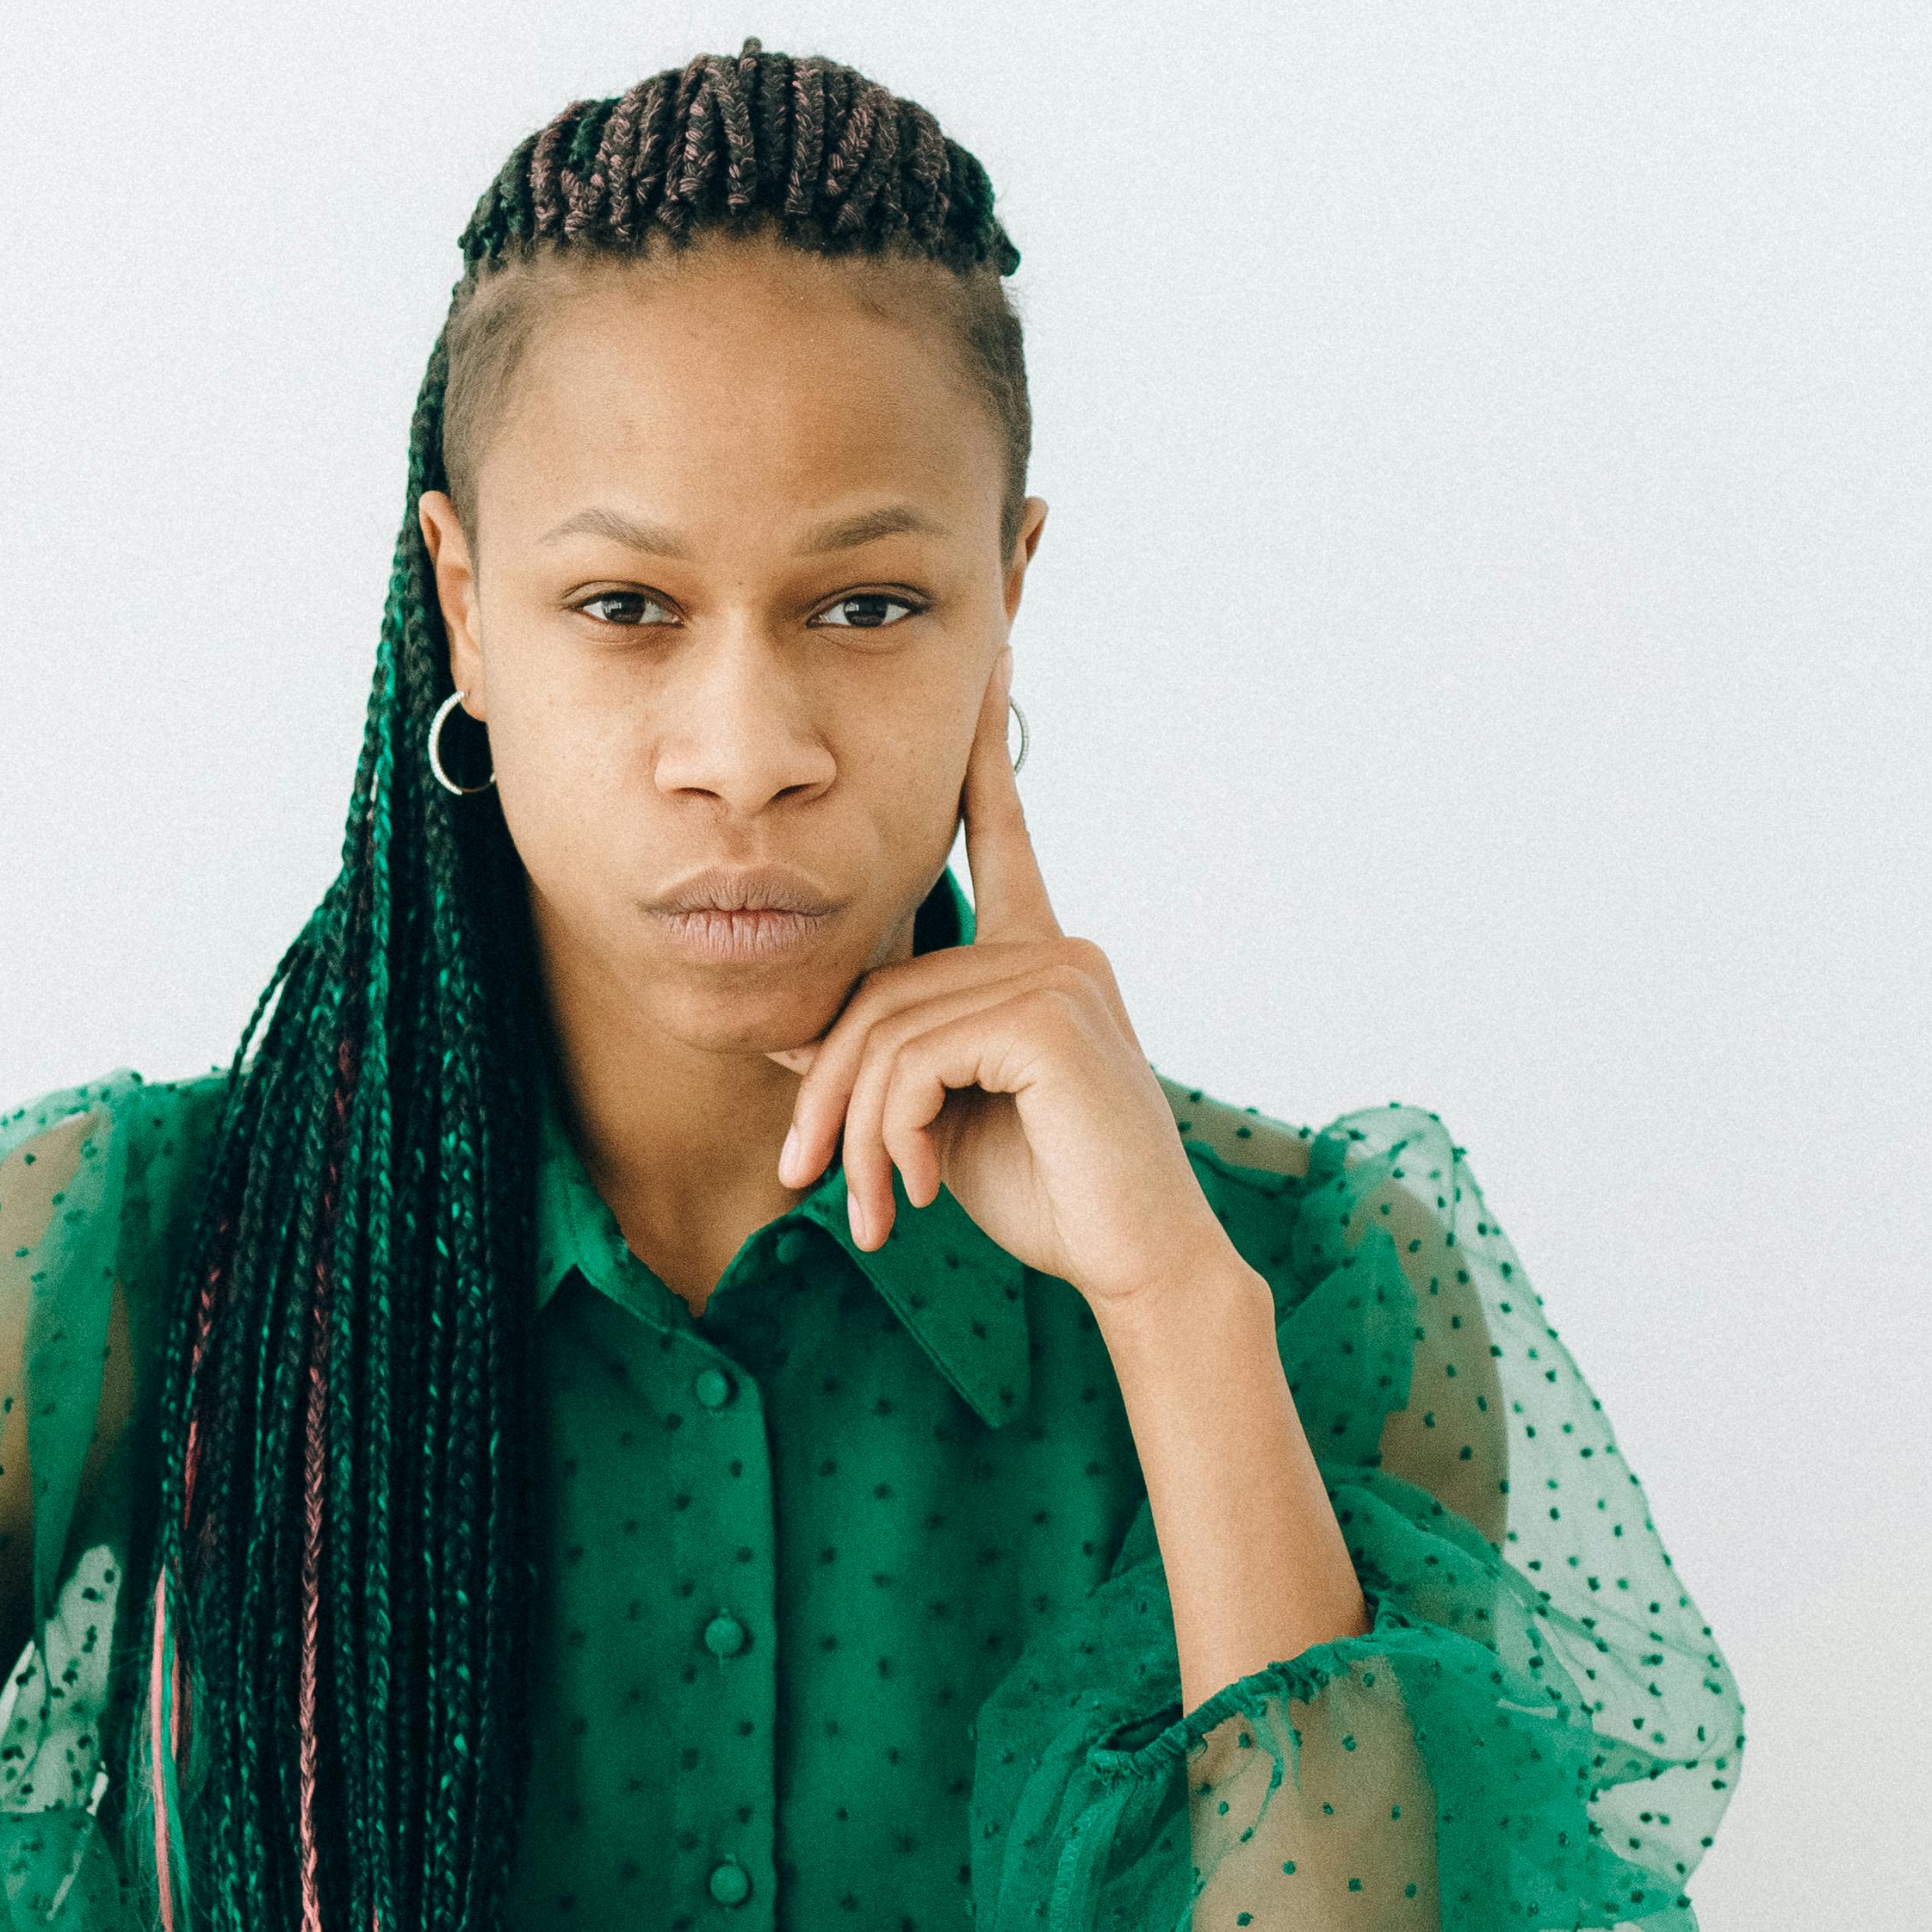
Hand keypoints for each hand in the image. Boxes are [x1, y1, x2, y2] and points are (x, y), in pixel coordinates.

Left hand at [771, 652, 1232, 1319]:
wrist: (1138, 1266)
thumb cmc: (1051, 1197)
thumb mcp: (946, 1118)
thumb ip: (892, 1060)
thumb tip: (793, 1028)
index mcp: (1040, 959)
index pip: (1002, 838)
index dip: (985, 759)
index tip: (993, 665)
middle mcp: (1056, 948)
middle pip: (885, 985)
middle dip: (830, 1087)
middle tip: (804, 1173)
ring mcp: (1059, 974)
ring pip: (889, 1027)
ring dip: (856, 1130)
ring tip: (870, 1207)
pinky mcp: (1050, 1018)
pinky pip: (915, 1057)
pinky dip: (892, 1132)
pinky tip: (916, 1189)